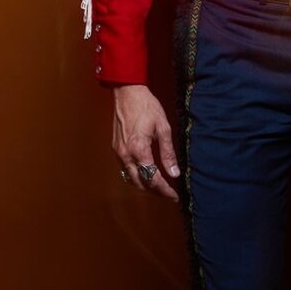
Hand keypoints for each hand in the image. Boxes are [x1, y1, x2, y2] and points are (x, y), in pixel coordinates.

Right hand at [112, 84, 180, 199]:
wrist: (127, 93)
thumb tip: (174, 173)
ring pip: (131, 178)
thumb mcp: (163, 127)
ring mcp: (119, 153)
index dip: (164, 190)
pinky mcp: (116, 148)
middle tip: (169, 193)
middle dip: (155, 191)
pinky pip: (126, 169)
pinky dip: (137, 176)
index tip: (174, 196)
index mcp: (139, 150)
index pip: (152, 179)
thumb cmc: (147, 107)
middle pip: (140, 183)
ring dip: (145, 185)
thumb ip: (168, 152)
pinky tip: (146, 173)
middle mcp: (126, 155)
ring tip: (160, 186)